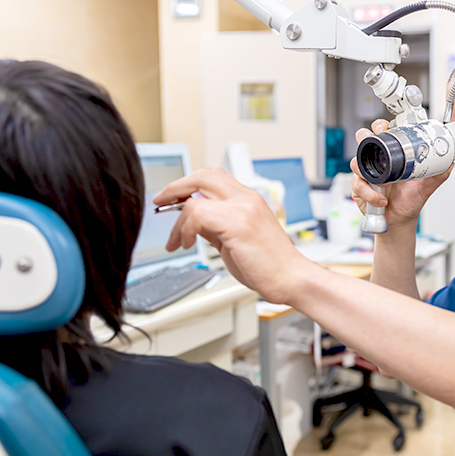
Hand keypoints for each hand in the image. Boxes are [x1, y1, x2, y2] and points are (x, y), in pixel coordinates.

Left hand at [152, 167, 312, 303]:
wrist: (292, 279)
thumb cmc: (269, 265)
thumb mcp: (237, 239)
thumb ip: (216, 225)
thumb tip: (193, 221)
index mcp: (249, 200)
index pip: (213, 177)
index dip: (188, 184)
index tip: (171, 198)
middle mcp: (247, 199)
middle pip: (203, 176)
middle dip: (175, 188)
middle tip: (161, 203)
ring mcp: (243, 209)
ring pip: (195, 197)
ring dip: (178, 220)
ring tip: (176, 240)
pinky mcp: (238, 224)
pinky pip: (198, 214)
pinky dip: (184, 230)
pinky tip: (186, 244)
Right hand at [350, 119, 452, 228]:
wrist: (399, 221)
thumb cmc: (409, 202)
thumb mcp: (425, 188)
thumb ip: (437, 175)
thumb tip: (449, 164)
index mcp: (392, 156)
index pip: (382, 133)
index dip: (380, 126)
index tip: (384, 127)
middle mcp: (376, 161)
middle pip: (362, 140)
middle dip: (365, 138)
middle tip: (375, 146)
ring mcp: (365, 174)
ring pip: (356, 163)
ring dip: (370, 175)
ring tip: (385, 186)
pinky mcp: (358, 188)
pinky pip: (359, 186)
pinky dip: (371, 194)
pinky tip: (381, 200)